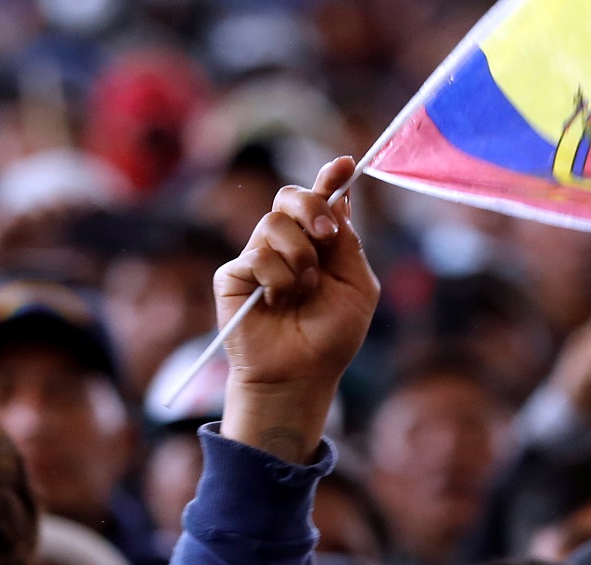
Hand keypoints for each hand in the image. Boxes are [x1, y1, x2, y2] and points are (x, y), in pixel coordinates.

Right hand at [215, 157, 379, 462]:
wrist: (301, 374)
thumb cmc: (331, 336)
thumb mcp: (356, 286)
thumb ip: (348, 243)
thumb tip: (341, 198)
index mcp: (320, 243)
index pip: (322, 198)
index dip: (331, 177)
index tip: (345, 165)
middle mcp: (287, 244)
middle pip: (289, 196)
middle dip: (311, 207)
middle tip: (326, 237)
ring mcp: (258, 257)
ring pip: (273, 224)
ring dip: (299, 257)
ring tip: (305, 290)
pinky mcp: (234, 275)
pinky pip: (257, 257)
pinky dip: (277, 280)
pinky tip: (278, 303)